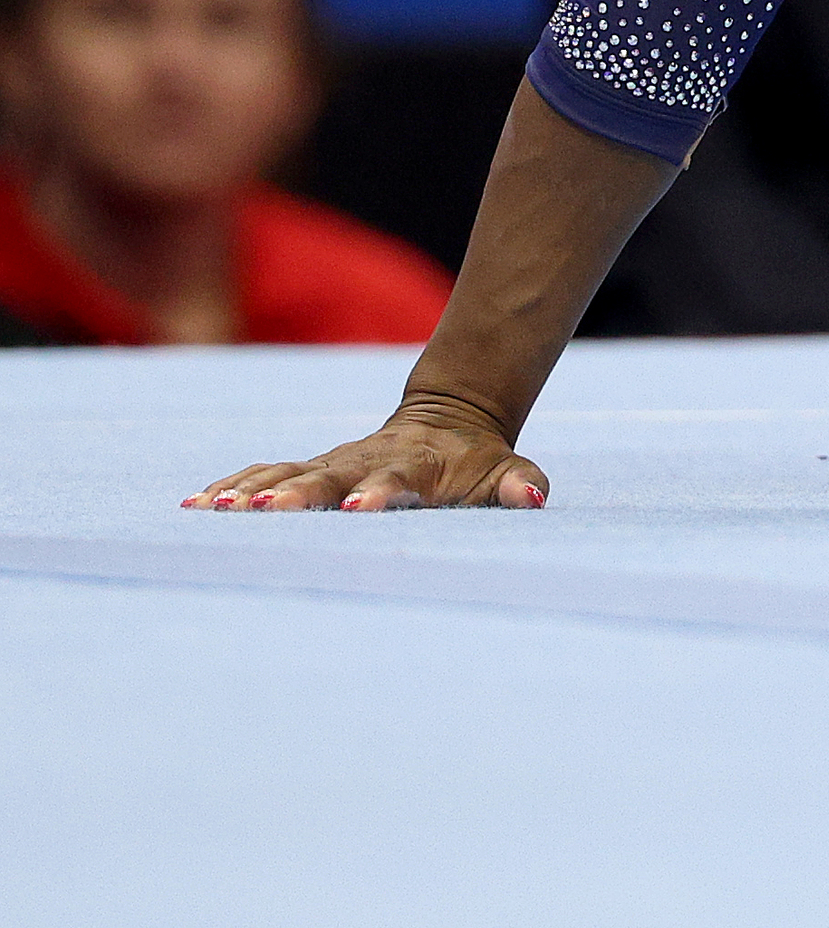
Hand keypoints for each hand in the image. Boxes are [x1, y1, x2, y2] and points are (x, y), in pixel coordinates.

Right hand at [185, 392, 544, 512]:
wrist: (450, 418)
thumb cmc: (478, 464)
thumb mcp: (508, 472)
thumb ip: (521, 484)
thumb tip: (533, 498)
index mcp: (415, 466)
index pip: (395, 480)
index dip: (379, 493)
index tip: (359, 508)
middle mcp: (365, 460)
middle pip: (328, 475)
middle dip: (298, 493)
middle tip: (263, 510)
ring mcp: (333, 461)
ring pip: (287, 470)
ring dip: (251, 487)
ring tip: (212, 507)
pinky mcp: (307, 466)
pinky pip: (265, 471)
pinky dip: (233, 483)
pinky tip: (195, 503)